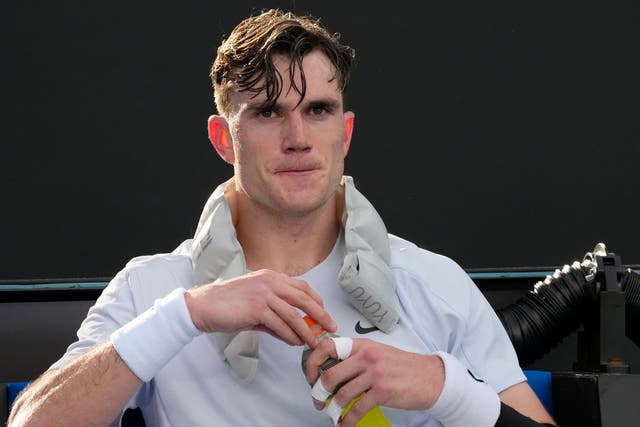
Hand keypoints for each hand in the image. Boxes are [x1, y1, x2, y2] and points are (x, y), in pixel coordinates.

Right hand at [184, 269, 335, 347]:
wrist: (203, 305)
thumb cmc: (227, 304)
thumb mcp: (255, 303)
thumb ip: (274, 313)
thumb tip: (293, 331)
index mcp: (271, 276)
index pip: (301, 287)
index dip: (316, 300)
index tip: (324, 312)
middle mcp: (270, 282)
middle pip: (304, 299)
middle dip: (321, 314)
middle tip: (331, 326)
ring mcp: (264, 294)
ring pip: (294, 314)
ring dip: (307, 330)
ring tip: (314, 341)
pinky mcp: (257, 309)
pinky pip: (281, 325)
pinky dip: (291, 336)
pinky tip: (296, 342)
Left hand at [304, 338, 444, 426]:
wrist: (431, 377)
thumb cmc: (403, 367)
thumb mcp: (377, 353)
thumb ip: (355, 358)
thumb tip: (330, 370)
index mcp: (362, 345)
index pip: (328, 346)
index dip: (313, 361)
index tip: (310, 375)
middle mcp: (367, 356)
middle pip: (331, 374)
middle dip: (319, 391)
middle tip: (318, 399)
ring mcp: (375, 374)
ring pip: (342, 394)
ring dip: (333, 408)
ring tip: (331, 413)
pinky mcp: (383, 392)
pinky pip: (357, 409)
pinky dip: (347, 420)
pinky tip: (345, 424)